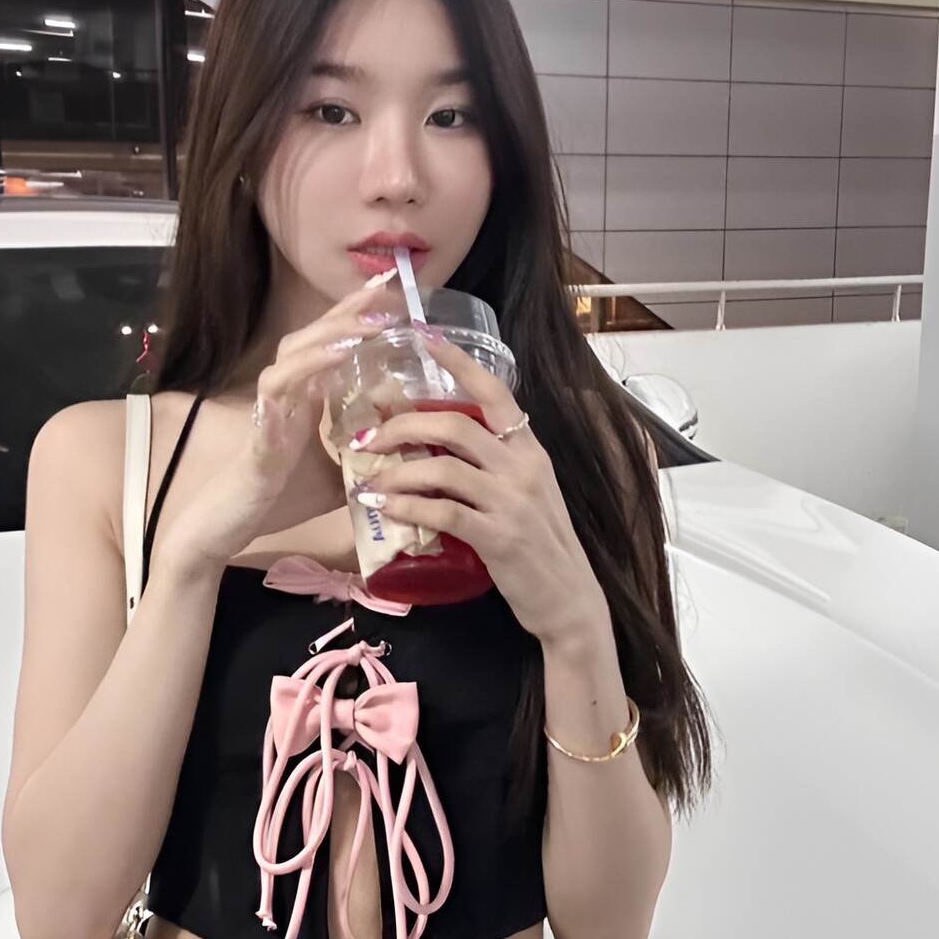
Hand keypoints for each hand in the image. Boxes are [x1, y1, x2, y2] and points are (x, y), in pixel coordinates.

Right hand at [154, 272, 399, 578]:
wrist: (228, 526)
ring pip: (292, 356)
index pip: (332, 344)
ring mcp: (269, 410)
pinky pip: (274, 395)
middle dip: (348, 312)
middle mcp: (287, 395)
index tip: (389, 286)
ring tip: (365, 327)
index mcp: (306, 399)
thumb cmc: (277, 498)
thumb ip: (364, 458)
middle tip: (384, 290)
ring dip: (328, 338)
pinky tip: (327, 364)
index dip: (356, 312)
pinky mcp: (258, 435)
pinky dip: (300, 376)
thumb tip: (406, 456)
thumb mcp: (337, 477)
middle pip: (314, 337)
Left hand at [352, 331, 606, 645]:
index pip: (494, 392)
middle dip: (403, 425)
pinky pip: (443, 513)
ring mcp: (512, 503)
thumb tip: (443, 446)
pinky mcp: (498, 538)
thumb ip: (496, 465)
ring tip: (368, 482)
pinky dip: (408, 509)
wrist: (570, 601)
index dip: (459, 363)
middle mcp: (523, 468)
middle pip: (455, 426)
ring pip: (443, 469)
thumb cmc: (542, 549)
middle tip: (368, 436)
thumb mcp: (528, 494)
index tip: (425, 338)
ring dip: (397, 473)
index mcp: (530, 450)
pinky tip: (385, 511)